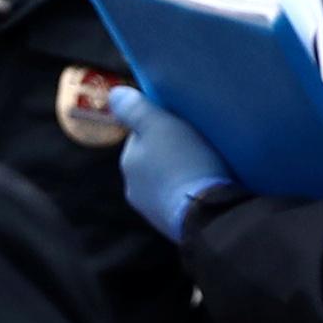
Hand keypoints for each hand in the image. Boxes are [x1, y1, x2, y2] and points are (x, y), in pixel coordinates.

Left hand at [109, 84, 239, 239]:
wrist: (209, 215)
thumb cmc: (185, 162)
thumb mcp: (160, 125)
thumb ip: (135, 108)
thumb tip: (114, 94)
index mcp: (129, 163)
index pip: (142, 136)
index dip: (163, 127)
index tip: (184, 126)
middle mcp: (134, 189)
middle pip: (154, 161)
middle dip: (171, 154)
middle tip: (199, 146)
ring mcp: (153, 212)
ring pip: (167, 183)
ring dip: (181, 176)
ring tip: (207, 170)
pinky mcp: (174, 228)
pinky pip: (181, 202)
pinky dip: (190, 195)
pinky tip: (208, 191)